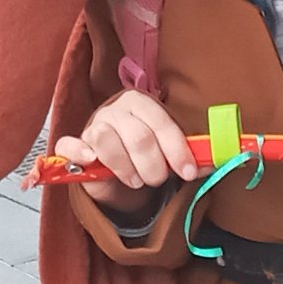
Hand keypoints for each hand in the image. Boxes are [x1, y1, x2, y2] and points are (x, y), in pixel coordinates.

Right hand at [52, 88, 195, 208]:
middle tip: (158, 180)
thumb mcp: (167, 152)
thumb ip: (187, 156)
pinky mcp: (75, 143)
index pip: (161, 122)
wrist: (114, 162)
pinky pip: (70, 144)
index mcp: (141, 103)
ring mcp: (93, 124)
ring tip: (136, 180)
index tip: (186, 171)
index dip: (176, 149)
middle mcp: (116, 109)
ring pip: (107, 141)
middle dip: (154, 165)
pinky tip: (90, 160)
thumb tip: (212, 162)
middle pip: (138, 136)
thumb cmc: (144, 153)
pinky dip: (78, 152)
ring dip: (126, 168)